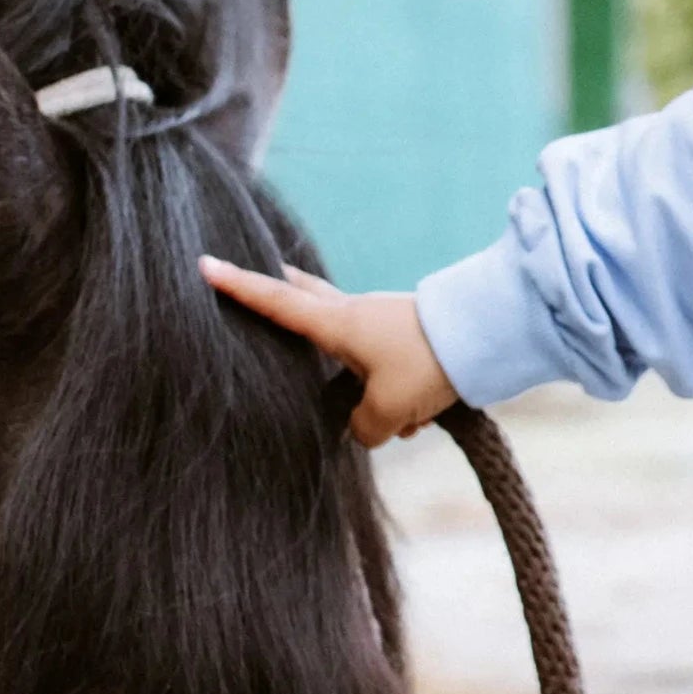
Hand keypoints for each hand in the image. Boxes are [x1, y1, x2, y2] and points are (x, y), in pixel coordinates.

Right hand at [198, 258, 458, 445]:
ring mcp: (381, 321)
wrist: (488, 338)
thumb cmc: (428, 364)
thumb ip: (362, 426)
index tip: (203, 264)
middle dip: (279, 291)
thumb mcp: (389, 408)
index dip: (239, 288)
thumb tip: (362, 429)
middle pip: (305, 297)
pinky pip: (386, 368)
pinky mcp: (406, 336)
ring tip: (393, 413)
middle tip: (254, 278)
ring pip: (350, 346)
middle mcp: (354, 315)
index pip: (277, 303)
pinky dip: (397, 394)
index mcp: (337, 323)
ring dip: (359, 381)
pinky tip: (422, 418)